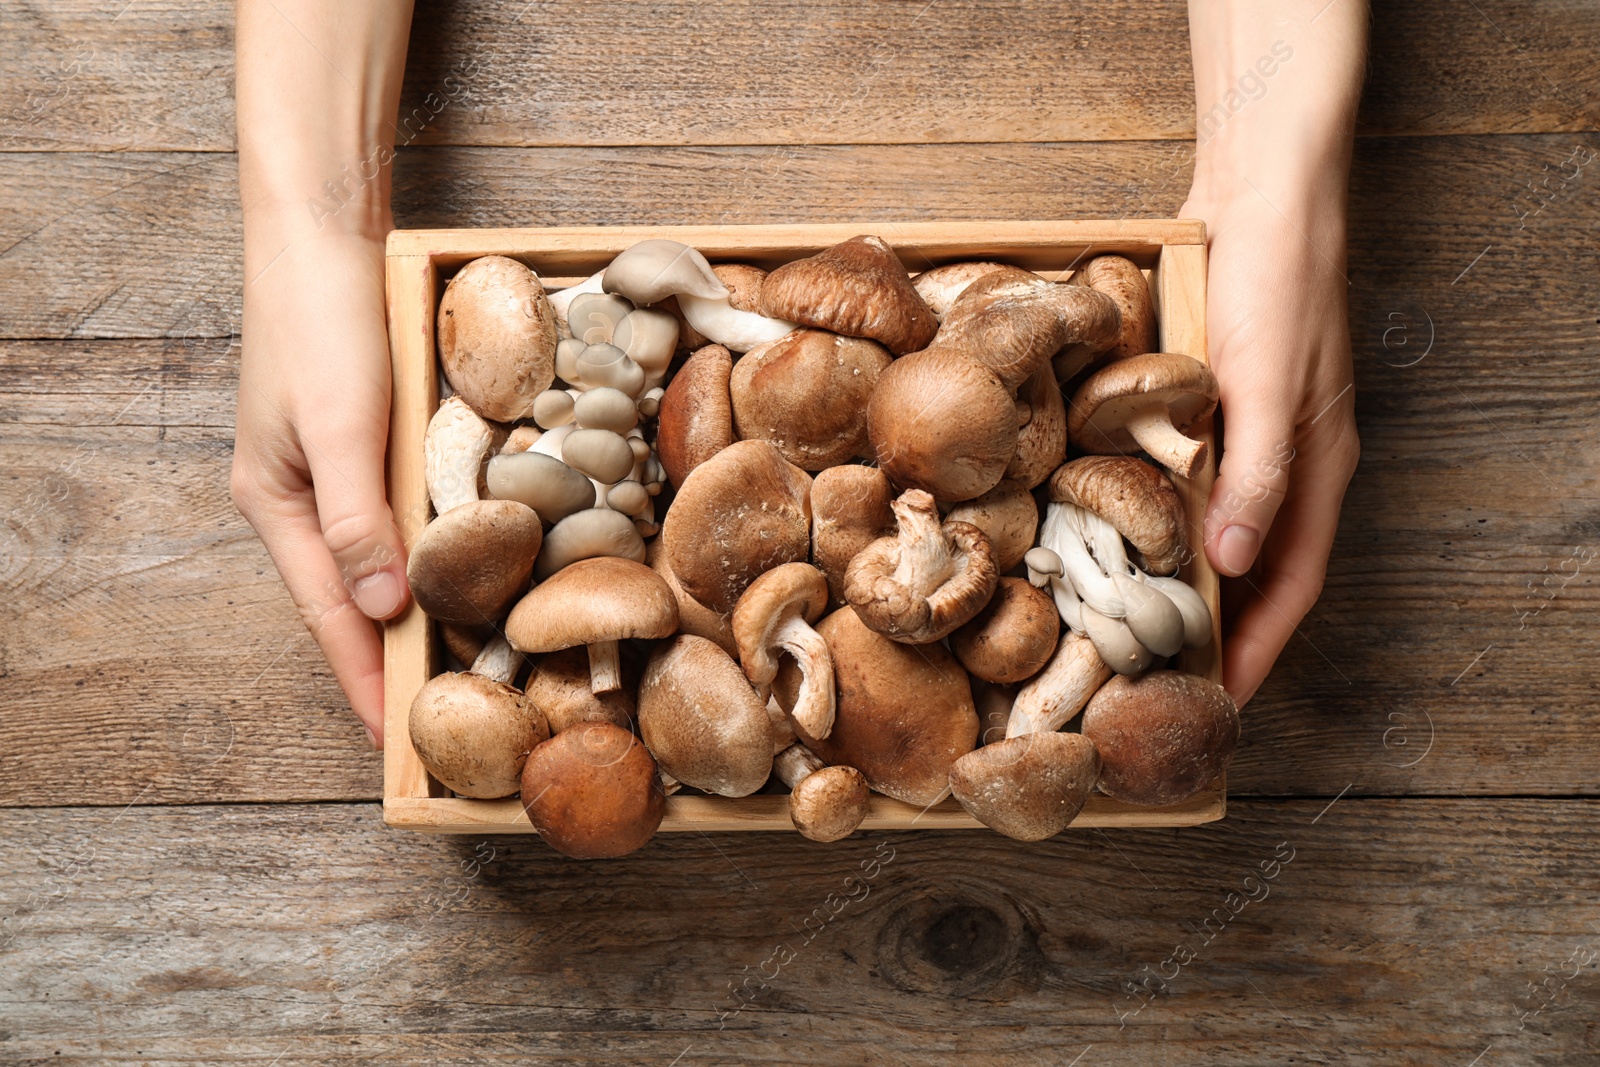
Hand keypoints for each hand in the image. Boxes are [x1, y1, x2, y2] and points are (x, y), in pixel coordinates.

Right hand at [230, 225, 408, 746]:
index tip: (393, 741)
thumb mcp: (342, 426)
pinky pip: (393, 517)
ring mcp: (331, 470)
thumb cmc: (323, 323)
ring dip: (406, 611)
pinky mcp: (363, 441)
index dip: (363, 678)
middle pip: (348, 598)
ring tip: (447, 664)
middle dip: (384, 659)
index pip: (329, 616)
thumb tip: (381, 609)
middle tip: (432, 717)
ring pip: (374, 561)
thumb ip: (357, 521)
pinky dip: (420, 554)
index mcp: (279, 505)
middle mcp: (301, 498)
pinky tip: (453, 571)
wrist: (319, 234)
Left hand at [1180, 188, 1359, 706]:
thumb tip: (1235, 562)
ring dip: (1182, 579)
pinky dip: (1160, 517)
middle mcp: (1286, 463)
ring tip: (1129, 623)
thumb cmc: (1275, 282)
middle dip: (1215, 630)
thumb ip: (1256, 474)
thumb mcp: (1265, 384)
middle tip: (1157, 679)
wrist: (1262, 192)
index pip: (1288, 589)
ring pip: (1217, 530)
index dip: (1253, 651)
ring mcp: (1250, 435)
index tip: (1212, 705)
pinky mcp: (1213, 405)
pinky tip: (1115, 531)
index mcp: (1316, 470)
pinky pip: (1189, 482)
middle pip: (1253, 571)